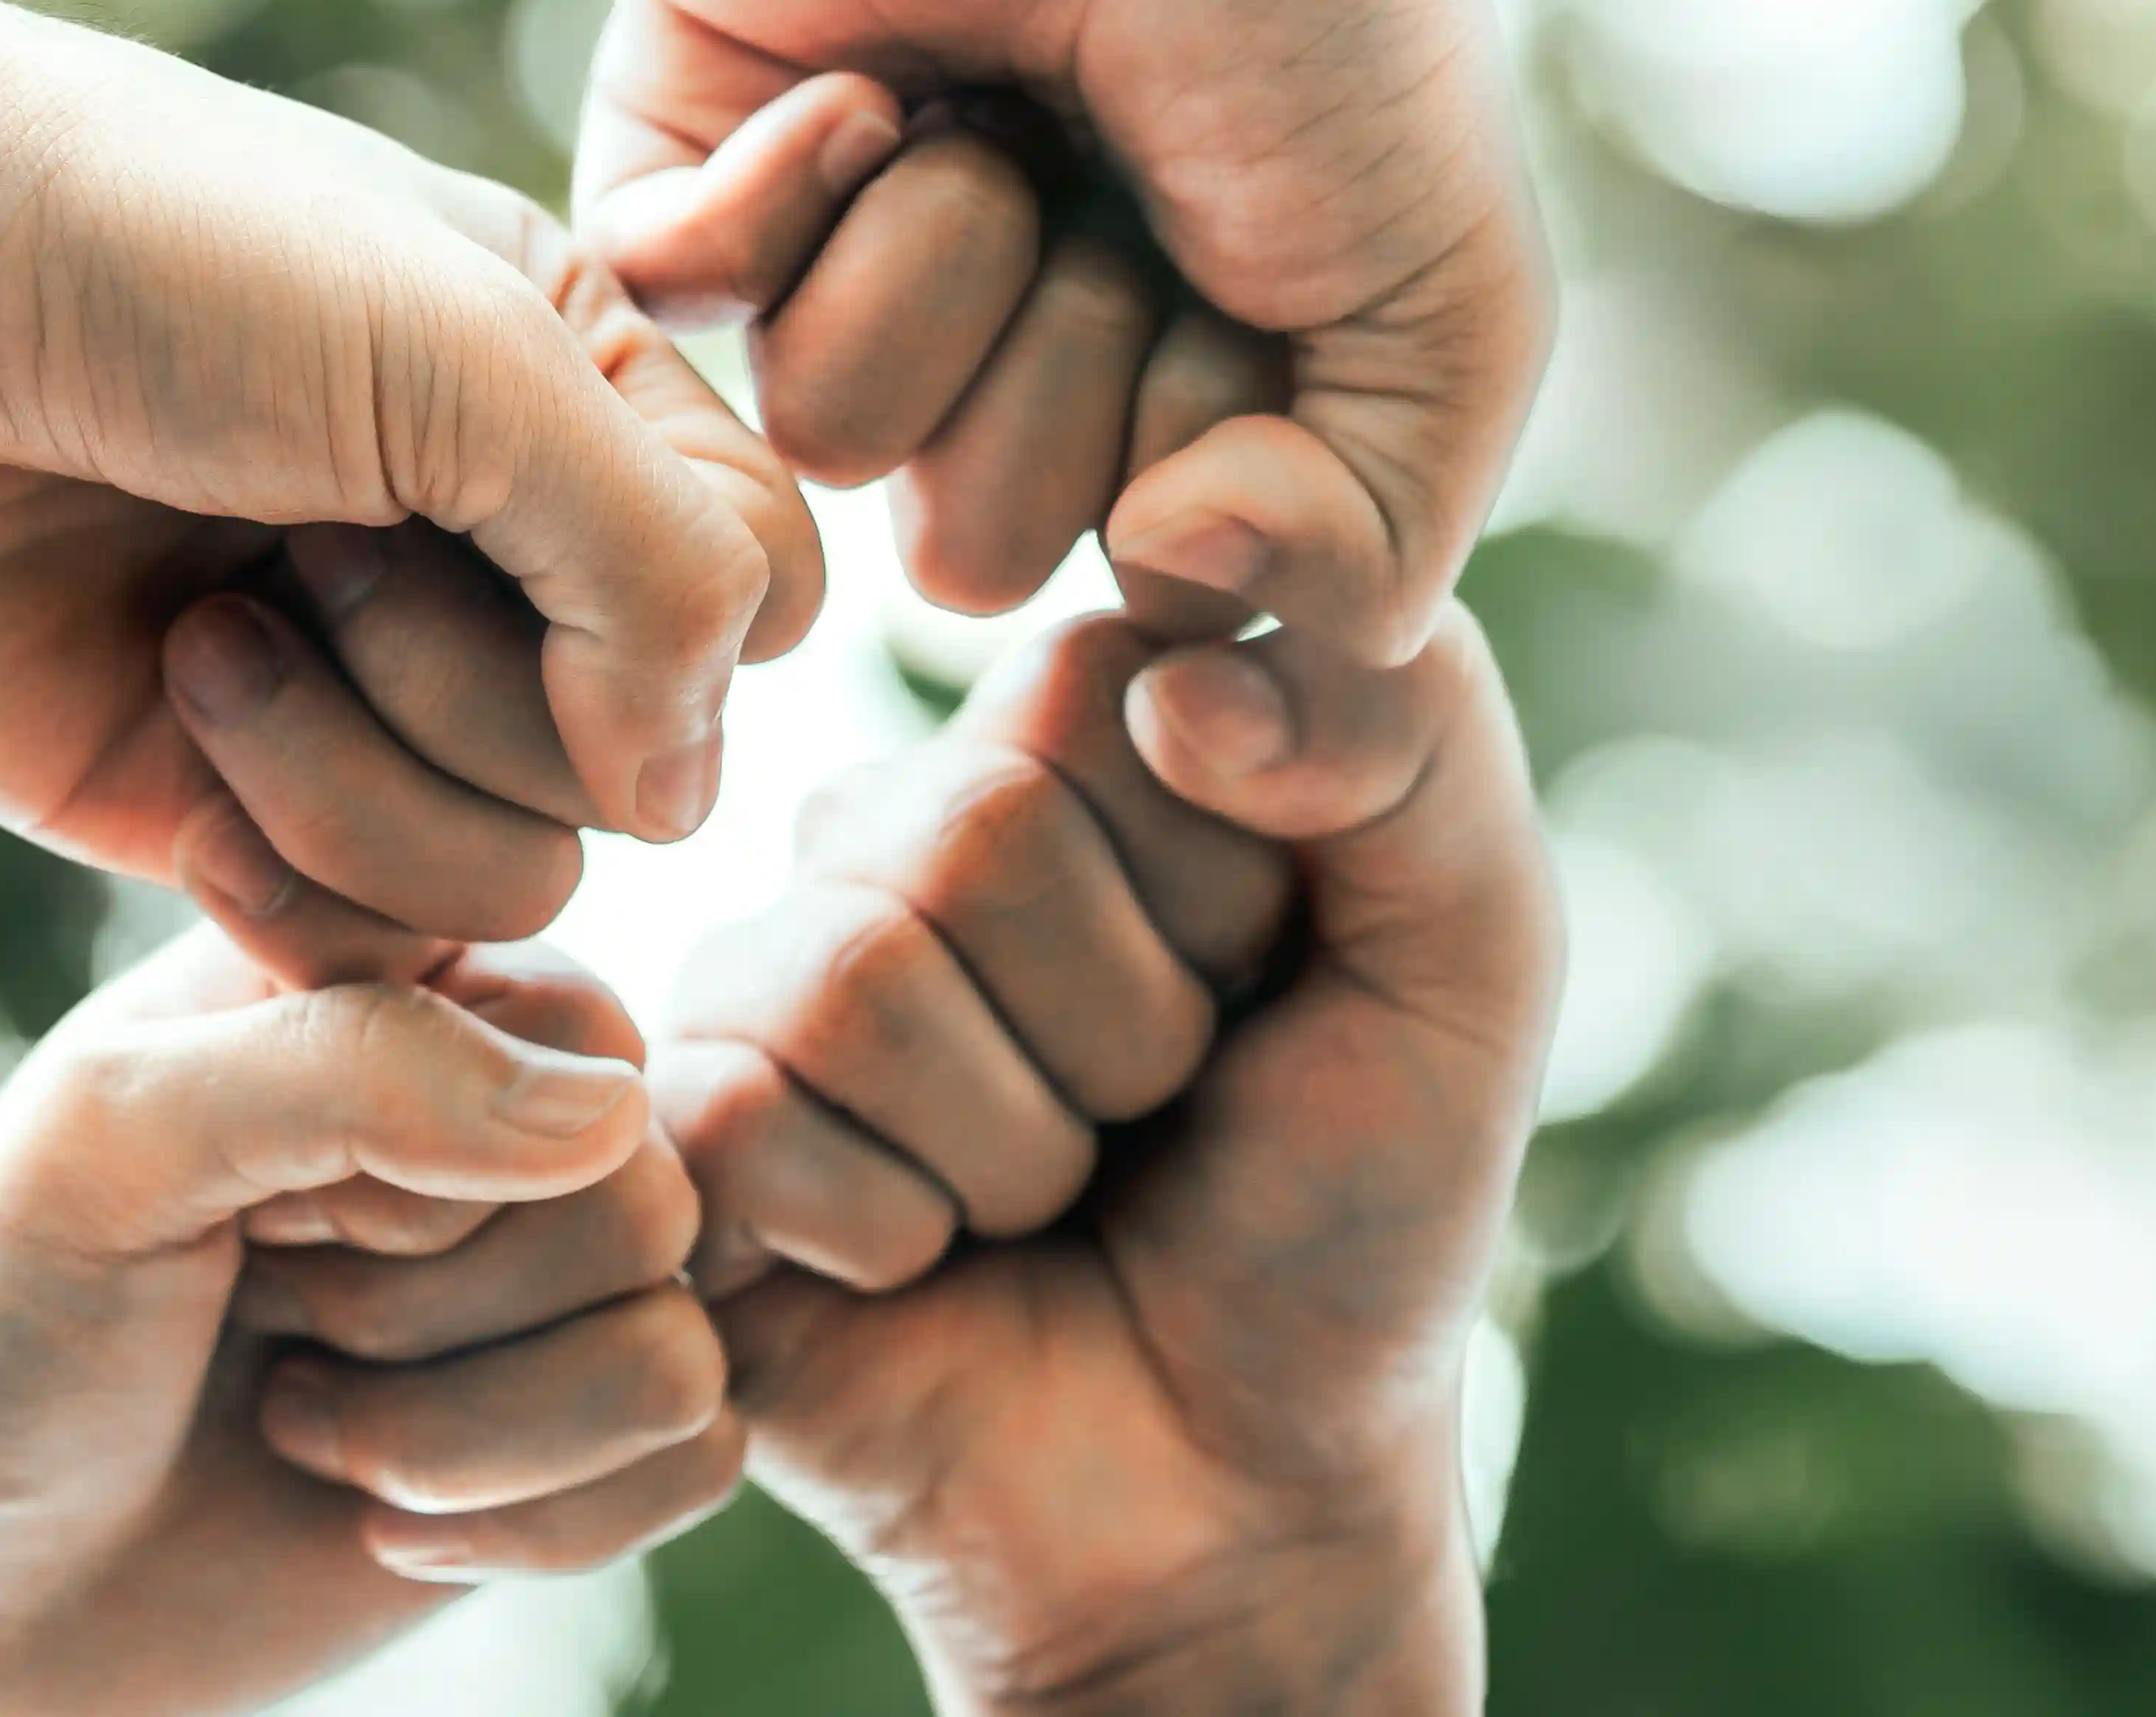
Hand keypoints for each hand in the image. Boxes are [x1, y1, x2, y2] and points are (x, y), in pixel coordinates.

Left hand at [0, 0, 822, 981]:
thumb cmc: (151, 250)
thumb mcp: (472, 351)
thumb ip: (666, 561)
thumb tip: (688, 787)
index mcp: (576, 400)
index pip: (771, 596)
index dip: (680, 613)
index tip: (518, 510)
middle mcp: (484, 560)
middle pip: (642, 765)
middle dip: (474, 683)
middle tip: (303, 539)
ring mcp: (353, 699)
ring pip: (511, 874)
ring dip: (357, 769)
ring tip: (203, 628)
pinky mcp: (207, 813)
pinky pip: (355, 945)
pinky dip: (279, 867)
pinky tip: (167, 727)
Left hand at [0, 929, 737, 1714]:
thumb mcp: (108, 1138)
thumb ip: (352, 1067)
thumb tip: (612, 1107)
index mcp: (395, 992)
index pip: (574, 1017)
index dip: (412, 1150)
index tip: (243, 1193)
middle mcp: (498, 1129)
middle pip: (643, 1198)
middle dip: (425, 1307)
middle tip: (267, 1316)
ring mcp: (548, 1298)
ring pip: (675, 1351)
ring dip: (464, 1433)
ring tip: (300, 1420)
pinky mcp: (577, 1453)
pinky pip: (696, 1466)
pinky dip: (533, 1521)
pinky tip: (380, 1518)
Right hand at [657, 611, 1551, 1714]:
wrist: (1245, 1492)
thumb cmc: (1353, 1209)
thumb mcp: (1471, 949)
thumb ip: (1408, 729)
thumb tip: (1182, 663)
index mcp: (1084, 733)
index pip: (1091, 684)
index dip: (1215, 875)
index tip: (1265, 975)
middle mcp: (908, 822)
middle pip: (961, 834)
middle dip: (1119, 1030)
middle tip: (1153, 1119)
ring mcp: (774, 976)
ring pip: (849, 980)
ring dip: (1014, 1147)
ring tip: (1053, 1198)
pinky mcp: (683, 1136)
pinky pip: (734, 1118)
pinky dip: (890, 1235)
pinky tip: (931, 1267)